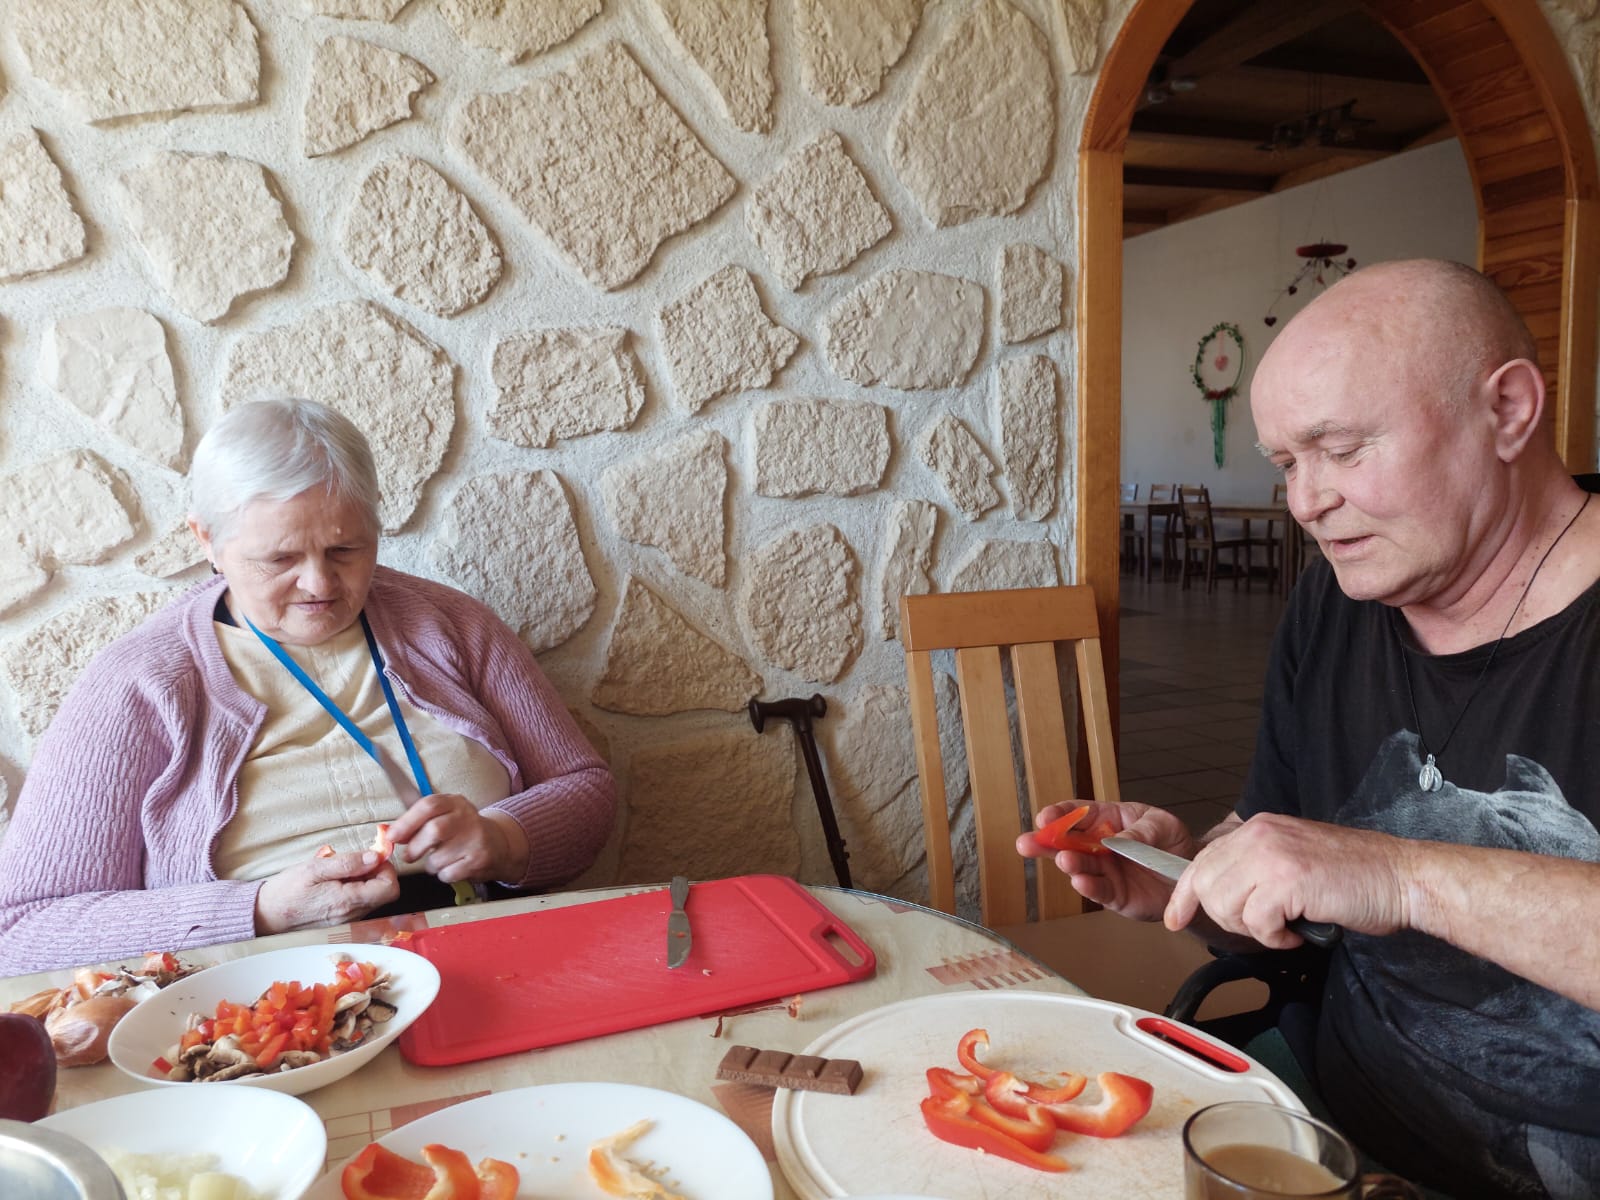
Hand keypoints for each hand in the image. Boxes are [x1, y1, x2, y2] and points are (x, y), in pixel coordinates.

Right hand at [254, 851, 397, 934]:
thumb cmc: (286, 890)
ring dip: (365, 881)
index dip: (386, 868)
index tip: (371, 856)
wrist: (264, 915)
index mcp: (347, 901)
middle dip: (376, 872)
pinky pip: (359, 904)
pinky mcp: (340, 922)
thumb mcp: (314, 868)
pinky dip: (355, 890)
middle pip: (384, 893)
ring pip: (372, 898)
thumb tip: (375, 857)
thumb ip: (347, 863)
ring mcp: (346, 921)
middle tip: (355, 860)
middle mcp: (351, 915)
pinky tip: (336, 883)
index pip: (390, 888)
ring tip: (341, 871)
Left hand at [383, 793, 522, 884]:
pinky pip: (449, 873)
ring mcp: (476, 839)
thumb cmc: (463, 830)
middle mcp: (468, 817)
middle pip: (434, 830)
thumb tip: (390, 834)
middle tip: (409, 856)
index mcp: (455, 803)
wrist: (500, 844)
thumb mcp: (445, 816)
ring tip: (439, 860)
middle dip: (415, 847)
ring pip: (438, 858)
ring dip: (431, 864)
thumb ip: (418, 822)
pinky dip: (444, 874)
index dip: (407, 822)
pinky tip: (452, 866)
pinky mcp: (480, 860)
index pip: (429, 806)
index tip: (393, 836)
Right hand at [1016, 802, 1196, 921]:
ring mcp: (1103, 871)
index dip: (1058, 815)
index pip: (1076, 814)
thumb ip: (1139, 830)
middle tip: (1026, 844)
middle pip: (1065, 843)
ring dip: (1069, 864)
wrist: (1191, 874)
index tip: (1045, 818)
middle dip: (1044, 843)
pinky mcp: (1113, 895)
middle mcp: (1097, 846)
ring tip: (1065, 861)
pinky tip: (1080, 881)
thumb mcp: (1161, 824)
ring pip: (1078, 868)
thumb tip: (1115, 840)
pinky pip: (1099, 891)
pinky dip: (1089, 887)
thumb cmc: (1172, 841)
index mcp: (1105, 820)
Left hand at [1165, 813, 1411, 947]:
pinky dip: (1274, 937)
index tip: (1177, 917)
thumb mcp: (1294, 860)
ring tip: (1283, 926)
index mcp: (1258, 828)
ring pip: (1224, 904)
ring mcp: (1272, 855)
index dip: (1184, 894)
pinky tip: (1297, 931)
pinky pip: (1256, 922)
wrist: (1402, 876)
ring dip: (1251, 928)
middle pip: (1206, 886)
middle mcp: (1259, 835)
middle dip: (1227, 918)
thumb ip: (1257, 869)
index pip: (1202, 861)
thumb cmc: (1356, 876)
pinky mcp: (1288, 880)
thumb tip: (1225, 895)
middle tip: (1263, 925)